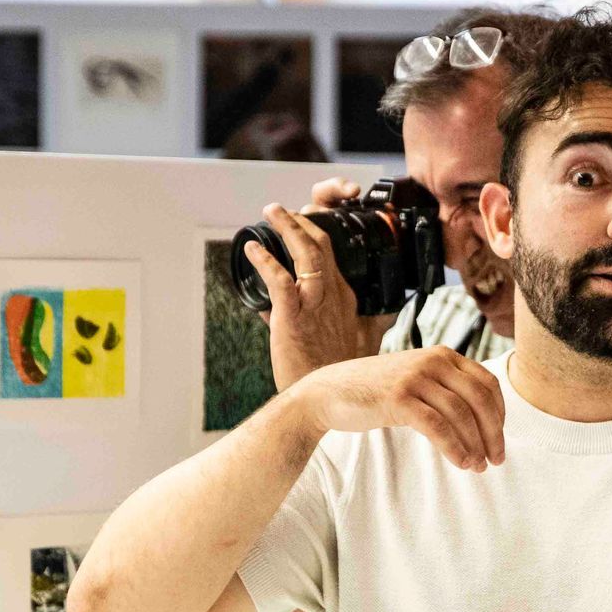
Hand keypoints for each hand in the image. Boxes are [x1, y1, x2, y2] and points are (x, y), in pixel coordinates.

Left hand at [244, 194, 397, 390]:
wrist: (328, 402)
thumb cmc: (339, 376)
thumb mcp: (359, 345)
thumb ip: (357, 324)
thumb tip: (351, 313)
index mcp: (347, 299)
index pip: (338, 254)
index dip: (322, 231)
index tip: (306, 220)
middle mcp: (334, 296)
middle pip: (323, 244)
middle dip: (304, 218)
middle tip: (282, 209)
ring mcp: (315, 305)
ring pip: (307, 254)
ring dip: (288, 228)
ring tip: (272, 211)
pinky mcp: (294, 317)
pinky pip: (280, 281)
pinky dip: (265, 261)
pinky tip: (252, 249)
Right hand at [292, 347, 504, 471]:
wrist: (330, 393)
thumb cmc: (376, 392)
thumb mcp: (416, 381)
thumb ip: (445, 390)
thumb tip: (482, 421)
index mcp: (443, 355)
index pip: (487, 382)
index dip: (500, 414)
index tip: (498, 438)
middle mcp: (433, 361)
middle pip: (480, 398)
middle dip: (493, 432)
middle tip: (496, 459)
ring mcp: (415, 378)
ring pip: (461, 413)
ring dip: (475, 444)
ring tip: (478, 466)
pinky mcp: (398, 398)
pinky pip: (437, 426)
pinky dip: (454, 447)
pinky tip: (461, 462)